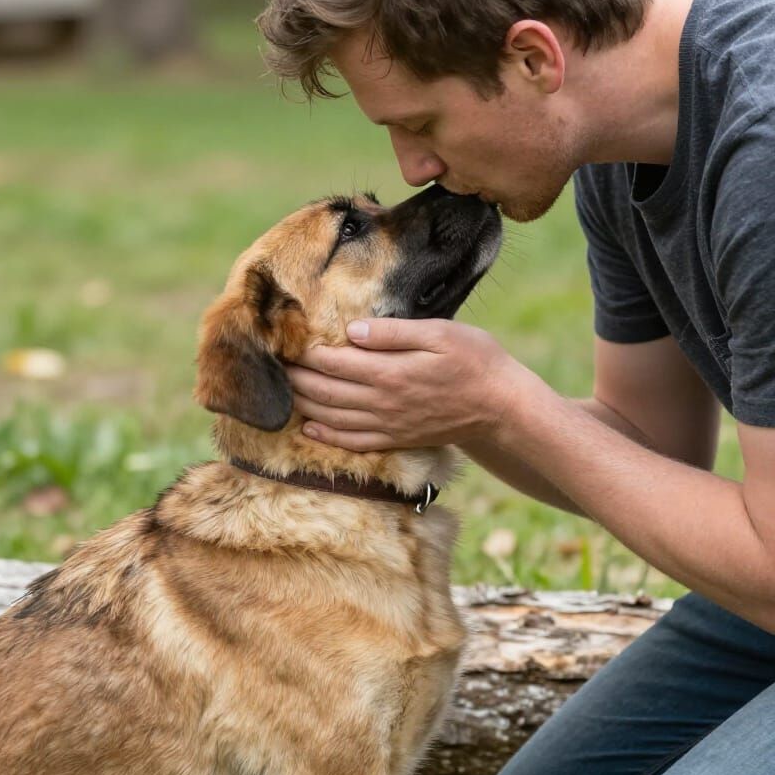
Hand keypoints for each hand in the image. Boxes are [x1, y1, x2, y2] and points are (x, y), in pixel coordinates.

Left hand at [286, 318, 529, 451]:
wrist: (501, 408)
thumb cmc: (476, 360)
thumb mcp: (441, 333)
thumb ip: (394, 333)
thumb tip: (350, 332)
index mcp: (391, 372)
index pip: (334, 362)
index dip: (306, 353)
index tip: (286, 340)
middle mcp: (383, 402)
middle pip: (326, 391)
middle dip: (296, 377)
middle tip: (273, 364)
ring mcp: (388, 425)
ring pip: (332, 417)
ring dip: (303, 404)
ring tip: (282, 390)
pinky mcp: (396, 439)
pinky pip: (352, 442)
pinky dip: (326, 435)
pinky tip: (309, 427)